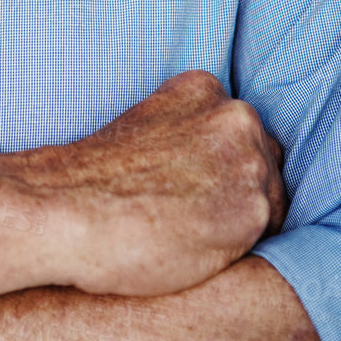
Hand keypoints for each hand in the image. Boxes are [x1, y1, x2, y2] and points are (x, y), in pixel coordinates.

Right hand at [21, 70, 286, 295]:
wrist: (66, 212)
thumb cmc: (93, 183)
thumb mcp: (143, 128)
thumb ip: (186, 134)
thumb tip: (213, 170)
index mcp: (201, 87)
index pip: (239, 128)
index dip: (222, 163)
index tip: (196, 186)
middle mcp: (235, 115)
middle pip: (265, 159)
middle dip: (241, 188)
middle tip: (195, 217)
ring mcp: (248, 161)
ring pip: (273, 199)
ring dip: (247, 221)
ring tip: (194, 238)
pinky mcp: (255, 211)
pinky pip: (272, 237)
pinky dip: (244, 249)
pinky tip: (203, 253)